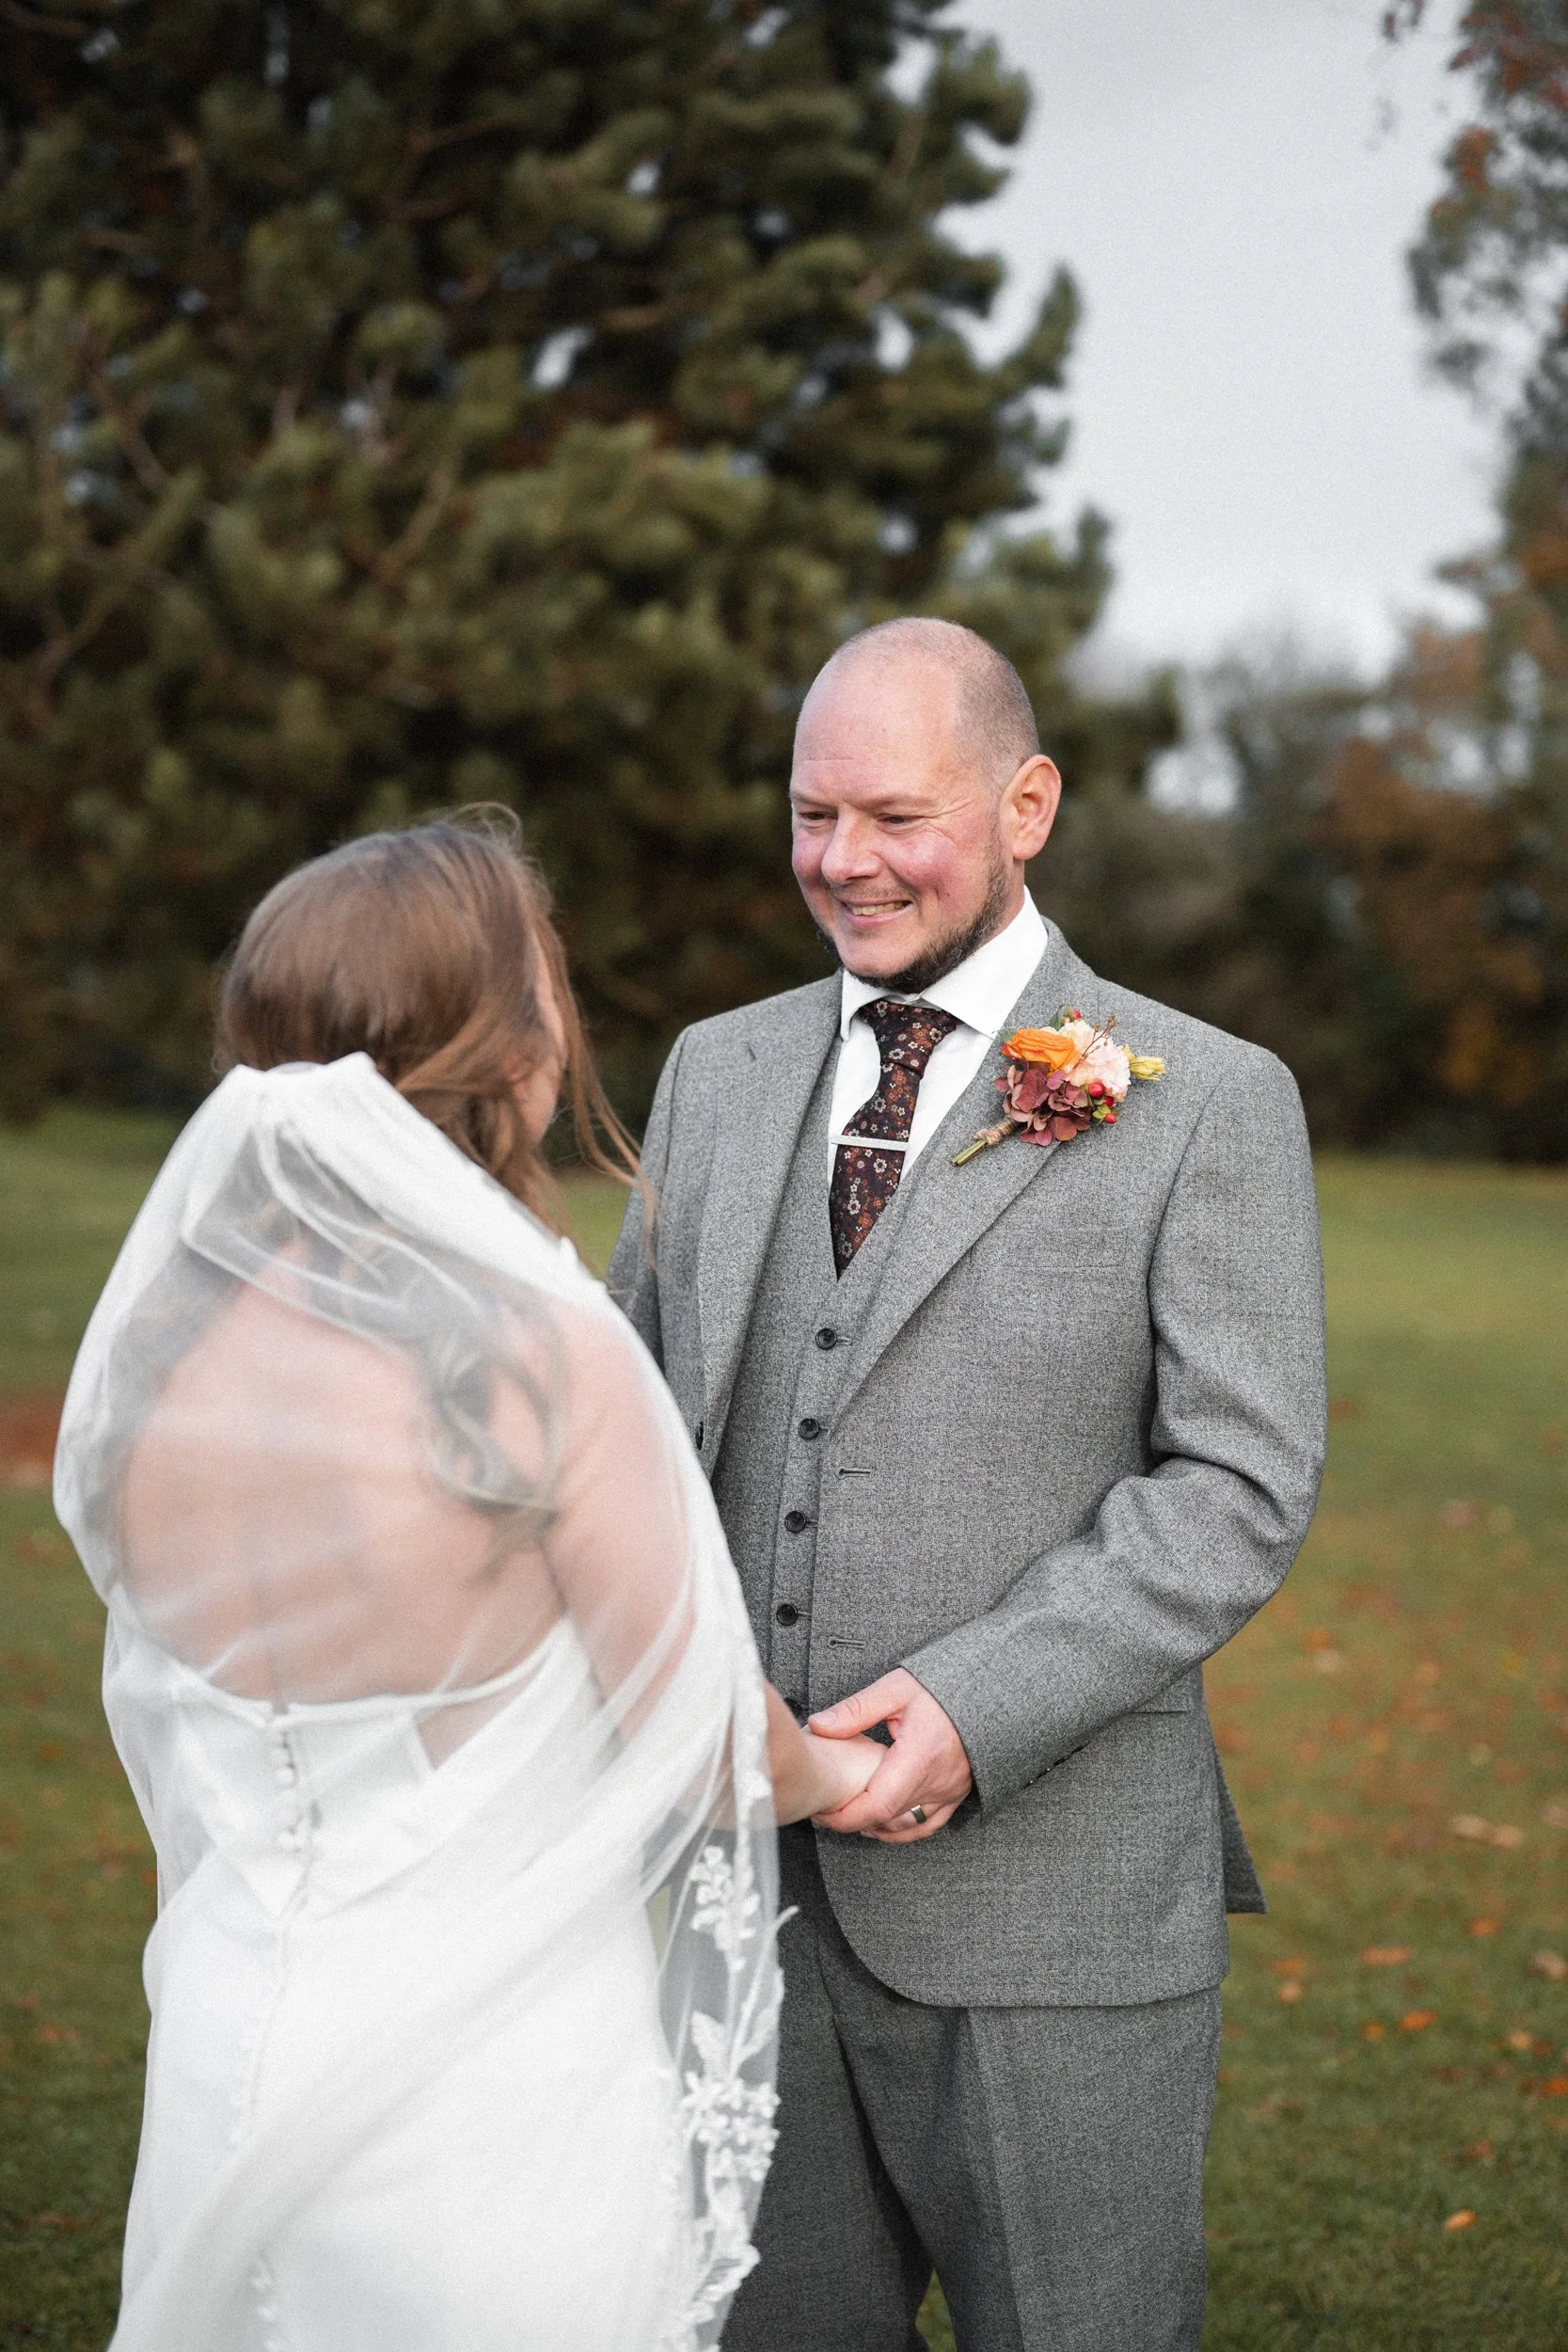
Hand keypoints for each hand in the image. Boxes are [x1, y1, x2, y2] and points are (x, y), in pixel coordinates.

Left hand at [807, 1669, 972, 1842]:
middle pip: (886, 1819)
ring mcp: (949, 1791)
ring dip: (874, 1827)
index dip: (844, 1817)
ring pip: (905, 1826)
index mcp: (919, 1758)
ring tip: (846, 1817)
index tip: (820, 1812)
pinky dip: (902, 1830)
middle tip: (823, 1811)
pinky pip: (928, 1824)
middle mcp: (937, 1782)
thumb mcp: (895, 1689)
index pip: (876, 1806)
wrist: (987, 1692)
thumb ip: (856, 1710)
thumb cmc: (942, 1688)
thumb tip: (818, 1725)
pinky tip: (882, 1826)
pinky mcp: (956, 1793)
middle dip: (851, 1820)